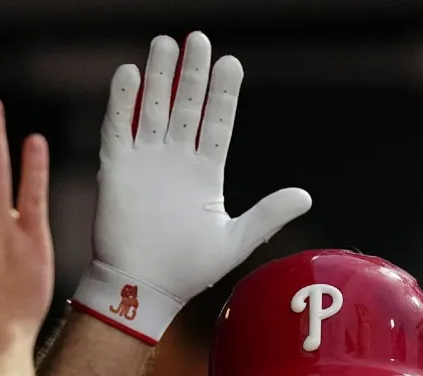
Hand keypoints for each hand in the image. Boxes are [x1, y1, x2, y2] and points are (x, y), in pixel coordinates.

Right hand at [77, 32, 312, 343]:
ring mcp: (145, 161)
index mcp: (205, 173)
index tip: (231, 63)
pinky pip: (118, 128)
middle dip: (192, 73)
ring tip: (165, 44)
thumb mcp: (236, 240)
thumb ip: (268, 215)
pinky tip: (128, 73)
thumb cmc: (188, 270)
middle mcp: (175, 160)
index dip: (223, 94)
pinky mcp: (116, 169)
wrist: (143, 288)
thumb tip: (306, 196)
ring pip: (152, 108)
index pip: (217, 122)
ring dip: (158, 77)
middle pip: (185, 106)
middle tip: (198, 39)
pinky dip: (122, 102)